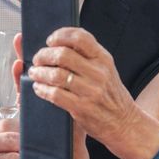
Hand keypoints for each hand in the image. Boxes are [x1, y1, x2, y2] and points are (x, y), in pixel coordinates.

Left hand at [24, 28, 140, 151]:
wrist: (124, 122)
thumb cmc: (110, 94)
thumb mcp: (106, 69)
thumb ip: (88, 56)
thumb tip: (61, 44)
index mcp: (103, 58)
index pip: (80, 37)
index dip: (61, 35)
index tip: (50, 40)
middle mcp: (98, 72)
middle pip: (63, 54)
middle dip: (44, 55)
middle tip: (37, 59)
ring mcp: (91, 90)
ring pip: (56, 74)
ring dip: (40, 72)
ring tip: (35, 73)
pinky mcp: (82, 107)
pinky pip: (55, 94)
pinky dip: (42, 89)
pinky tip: (39, 88)